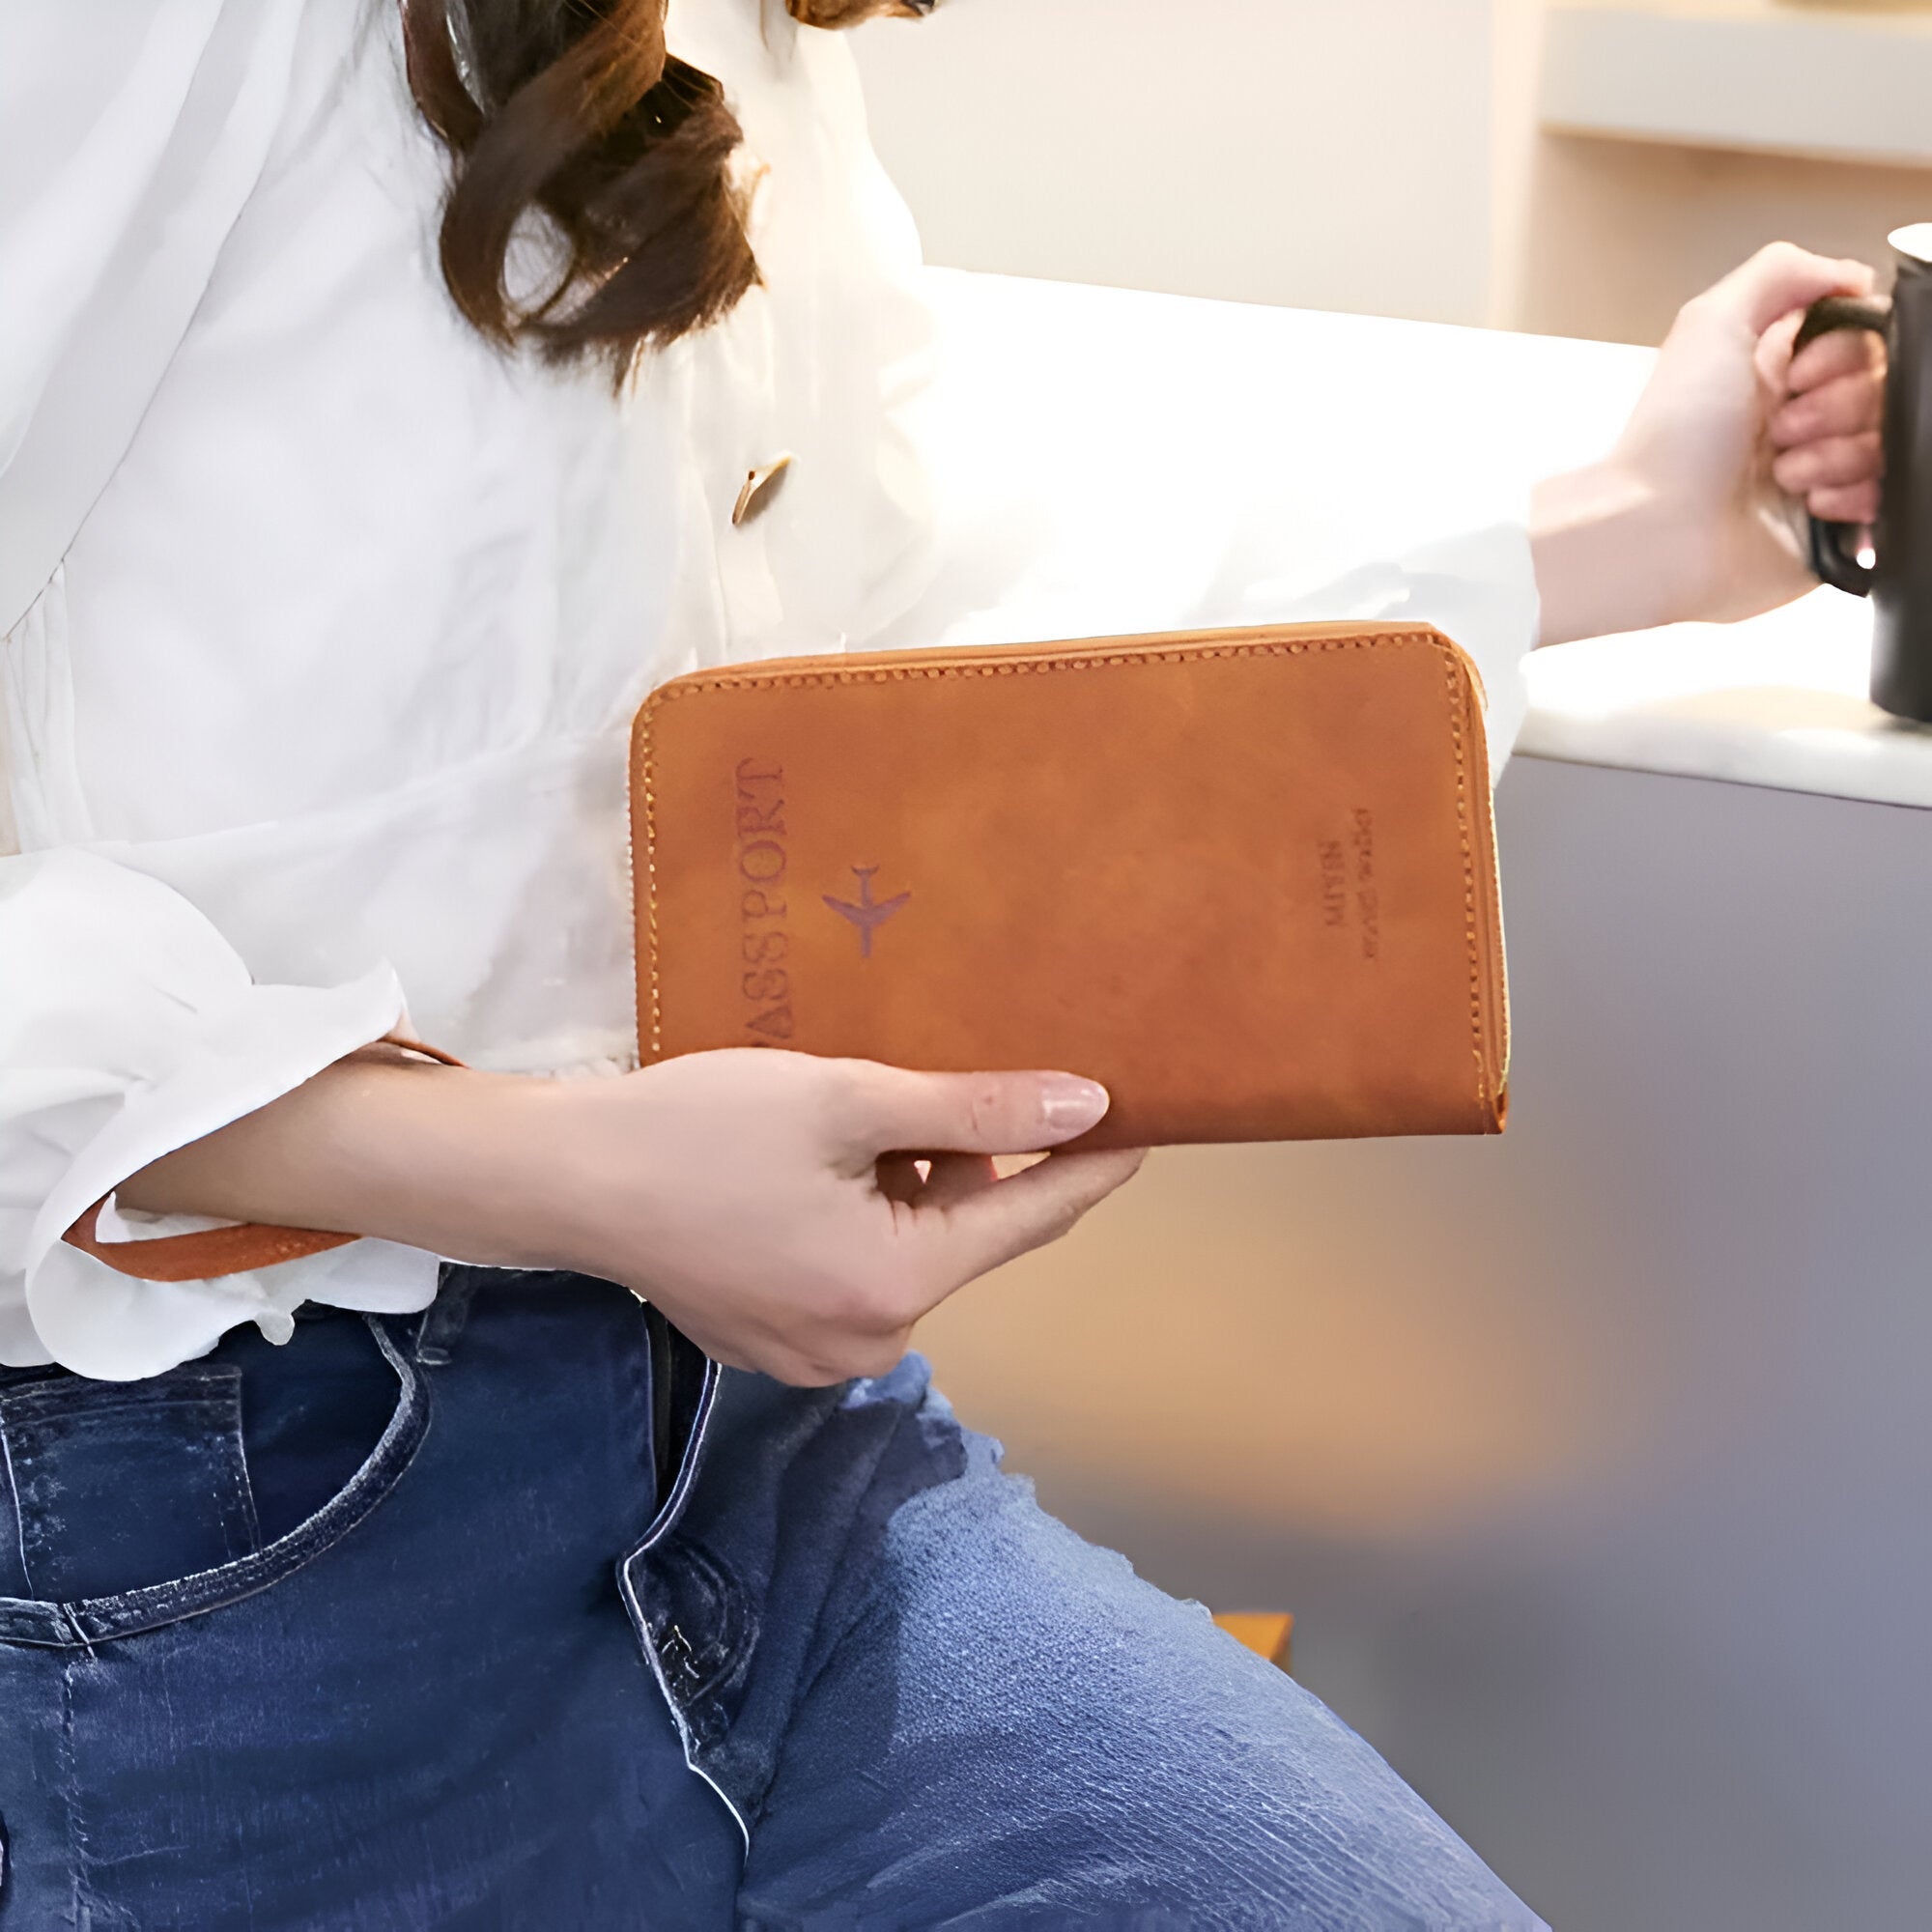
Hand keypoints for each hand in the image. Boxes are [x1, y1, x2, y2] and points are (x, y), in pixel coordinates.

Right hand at [122, 1046, 1145, 1385]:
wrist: (562, 1177)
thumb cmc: (700, 1127)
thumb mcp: (847, 1101)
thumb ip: (975, 1110)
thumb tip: (1089, 1107)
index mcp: (892, 1288)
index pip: (1025, 1220)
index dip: (1086, 1167)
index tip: (1142, 1126)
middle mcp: (866, 1345)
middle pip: (961, 1239)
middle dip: (968, 1166)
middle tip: (936, 1090)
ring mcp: (815, 1357)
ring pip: (909, 1256)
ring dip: (911, 1190)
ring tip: (859, 1120)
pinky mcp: (774, 1346)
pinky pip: (858, 1278)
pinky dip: (865, 1222)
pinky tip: (819, 1167)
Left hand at [1531, 242, 1886, 645]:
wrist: (1658, 533)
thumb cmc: (1672, 441)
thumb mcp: (1711, 323)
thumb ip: (1781, 272)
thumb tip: (1852, 276)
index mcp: (1778, 367)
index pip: (1866, 336)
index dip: (1842, 352)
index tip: (1795, 373)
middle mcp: (1804, 415)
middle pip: (1883, 384)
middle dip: (1833, 406)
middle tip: (1777, 430)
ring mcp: (1822, 470)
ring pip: (1889, 438)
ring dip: (1836, 453)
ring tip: (1780, 473)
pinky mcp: (1835, 523)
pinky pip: (1887, 493)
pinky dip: (1850, 496)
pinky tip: (1804, 503)